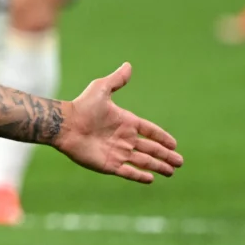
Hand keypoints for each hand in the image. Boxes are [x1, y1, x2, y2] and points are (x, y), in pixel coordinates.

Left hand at [53, 63, 182, 183]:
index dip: (162, 137)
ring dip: (157, 166)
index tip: (174, 144)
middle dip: (166, 155)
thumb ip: (116, 80)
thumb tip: (128, 65)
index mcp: (126, 122)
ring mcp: (117, 152)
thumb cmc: (82, 106)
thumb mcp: (101, 89)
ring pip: (143, 161)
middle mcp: (123, 138)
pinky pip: (128, 172)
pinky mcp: (108, 164)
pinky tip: (151, 179)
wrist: (64, 125)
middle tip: (180, 162)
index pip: (150, 131)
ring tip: (171, 171)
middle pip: (150, 149)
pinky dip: (139, 176)